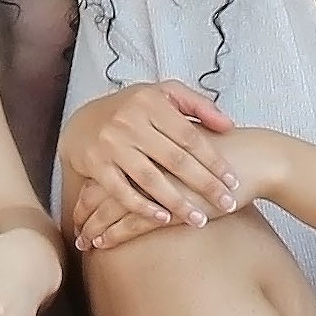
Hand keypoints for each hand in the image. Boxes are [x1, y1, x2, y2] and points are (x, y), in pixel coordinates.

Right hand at [57, 82, 238, 253]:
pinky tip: (164, 219)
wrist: (82, 121)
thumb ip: (198, 105)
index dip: (213, 160)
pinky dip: (143, 207)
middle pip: (175, 159)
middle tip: (227, 204)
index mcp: (151, 102)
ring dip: (178, 202)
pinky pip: (121, 191)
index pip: (190, 136)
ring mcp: (111, 144)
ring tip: (200, 220)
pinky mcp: (95, 165)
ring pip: (150, 179)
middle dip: (204, 185)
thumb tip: (229, 125)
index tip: (232, 180)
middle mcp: (130, 122)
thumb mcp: (164, 94)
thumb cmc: (133, 109)